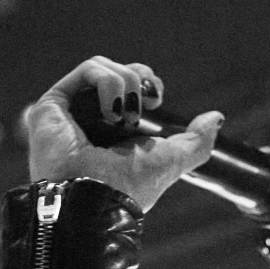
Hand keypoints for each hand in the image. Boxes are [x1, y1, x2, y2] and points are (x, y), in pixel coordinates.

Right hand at [24, 56, 223, 212]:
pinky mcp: (53, 104)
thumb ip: (196, 142)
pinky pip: (88, 70)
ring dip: (125, 86)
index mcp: (114, 132)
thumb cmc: (128, 188)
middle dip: (138, 78)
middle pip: (118, 73)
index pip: (131, 88)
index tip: (158, 98)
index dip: (148, 82)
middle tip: (146, 101)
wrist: (95, 200)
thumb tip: (216, 117)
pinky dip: (108, 83)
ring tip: (125, 118)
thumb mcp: (170, 162)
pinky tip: (111, 113)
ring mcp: (70, 112)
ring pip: (104, 68)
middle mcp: (90, 120)